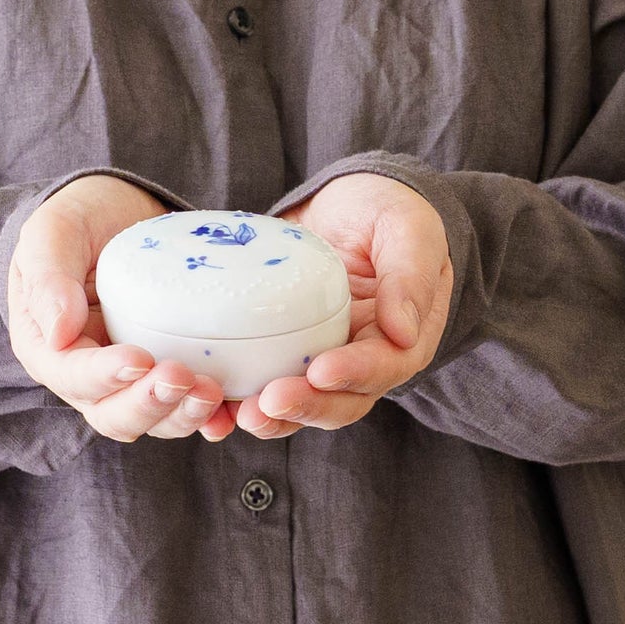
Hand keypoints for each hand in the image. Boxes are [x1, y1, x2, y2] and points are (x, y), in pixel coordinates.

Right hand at [7, 175, 239, 442]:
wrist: (124, 214)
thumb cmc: (83, 220)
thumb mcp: (54, 231)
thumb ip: (49, 275)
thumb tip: (58, 334)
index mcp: (50, 348)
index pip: (72, 376)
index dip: (104, 376)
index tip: (138, 358)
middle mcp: (88, 379)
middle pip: (114, 415)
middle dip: (149, 404)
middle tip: (183, 377)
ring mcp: (131, 384)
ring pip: (154, 421)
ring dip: (183, 415)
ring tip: (212, 392)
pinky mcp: (169, 377)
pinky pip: (188, 409)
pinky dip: (210, 416)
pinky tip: (232, 407)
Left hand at [233, 172, 454, 436]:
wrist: (339, 206)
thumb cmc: (381, 210)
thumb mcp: (406, 227)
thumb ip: (409, 273)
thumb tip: (403, 332)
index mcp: (404, 337)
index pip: (383, 366)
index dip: (353, 374)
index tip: (320, 372)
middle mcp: (364, 360)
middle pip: (342, 402)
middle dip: (306, 407)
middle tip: (268, 402)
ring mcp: (322, 361)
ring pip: (303, 406)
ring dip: (273, 418)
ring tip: (241, 414)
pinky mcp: (283, 355)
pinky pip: (264, 387)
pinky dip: (240, 402)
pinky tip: (215, 409)